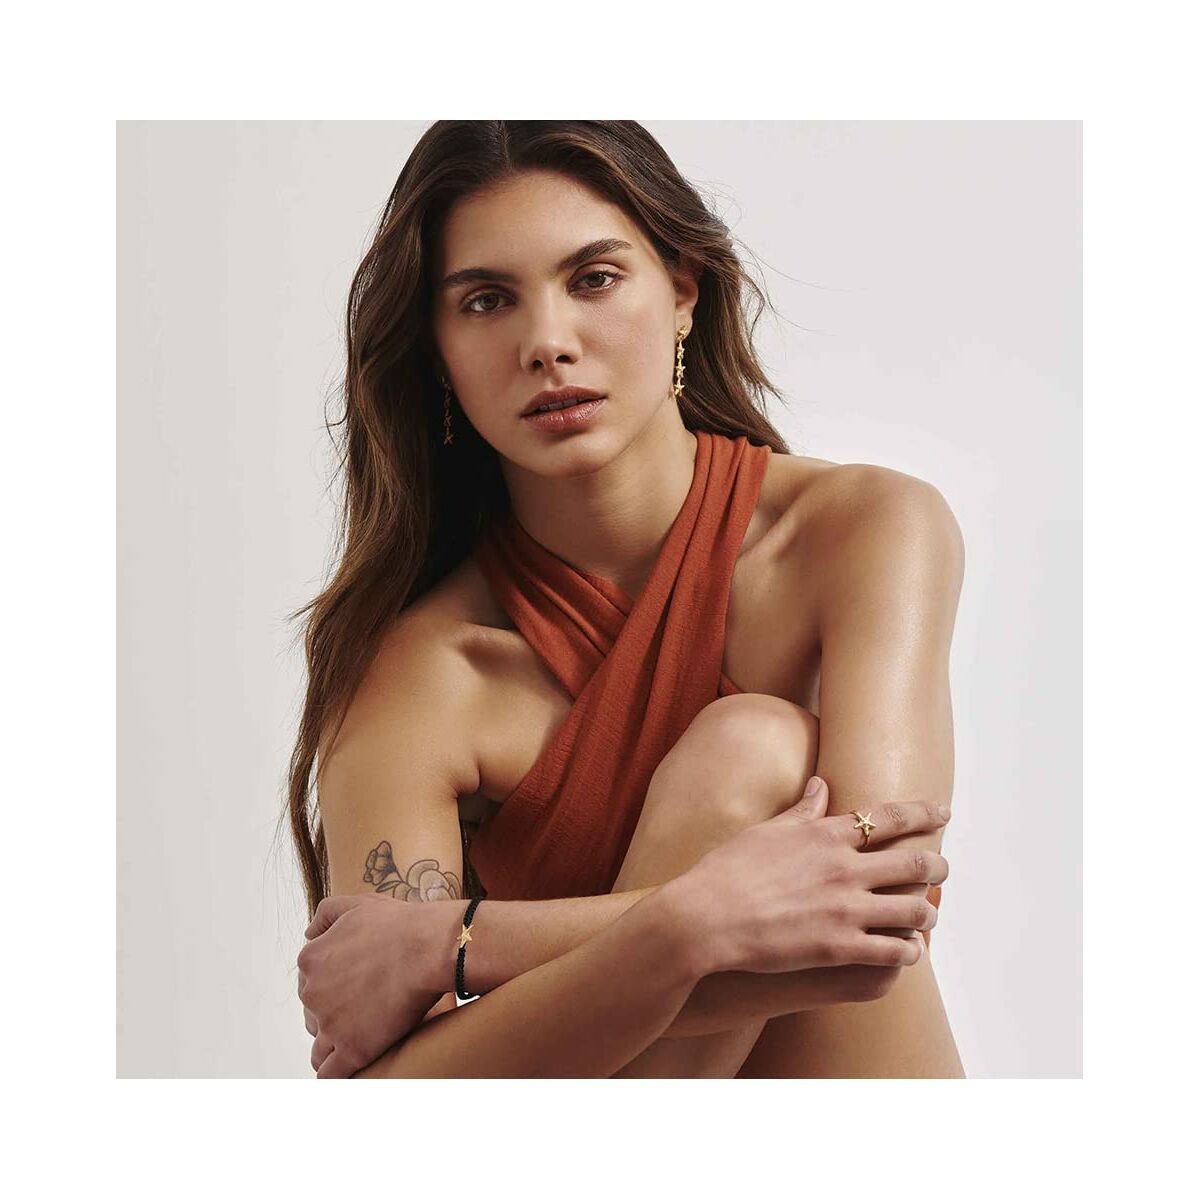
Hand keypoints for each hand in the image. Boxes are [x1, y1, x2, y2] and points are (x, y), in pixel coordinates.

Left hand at [297, 892, 462, 1077]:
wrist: (429, 947)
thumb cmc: (400, 924)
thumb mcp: (357, 904)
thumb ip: (326, 914)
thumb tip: (309, 933)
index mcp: (311, 960)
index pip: (310, 982)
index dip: (333, 985)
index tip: (356, 986)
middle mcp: (312, 994)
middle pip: (314, 1013)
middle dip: (334, 1014)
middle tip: (364, 1009)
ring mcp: (331, 1024)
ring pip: (320, 1045)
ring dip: (334, 1044)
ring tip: (360, 1038)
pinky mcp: (352, 1050)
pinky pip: (330, 1073)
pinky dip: (338, 1071)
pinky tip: (355, 1062)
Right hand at [667, 776, 949, 976]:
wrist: (706, 917)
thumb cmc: (727, 870)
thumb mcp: (766, 830)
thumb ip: (802, 809)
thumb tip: (821, 784)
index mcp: (826, 834)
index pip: (889, 817)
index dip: (924, 813)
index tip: (944, 813)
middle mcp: (844, 867)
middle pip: (913, 861)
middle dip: (937, 865)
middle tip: (943, 868)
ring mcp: (846, 908)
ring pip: (913, 909)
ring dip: (927, 913)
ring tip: (928, 916)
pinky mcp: (841, 946)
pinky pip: (894, 950)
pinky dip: (910, 951)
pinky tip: (910, 952)